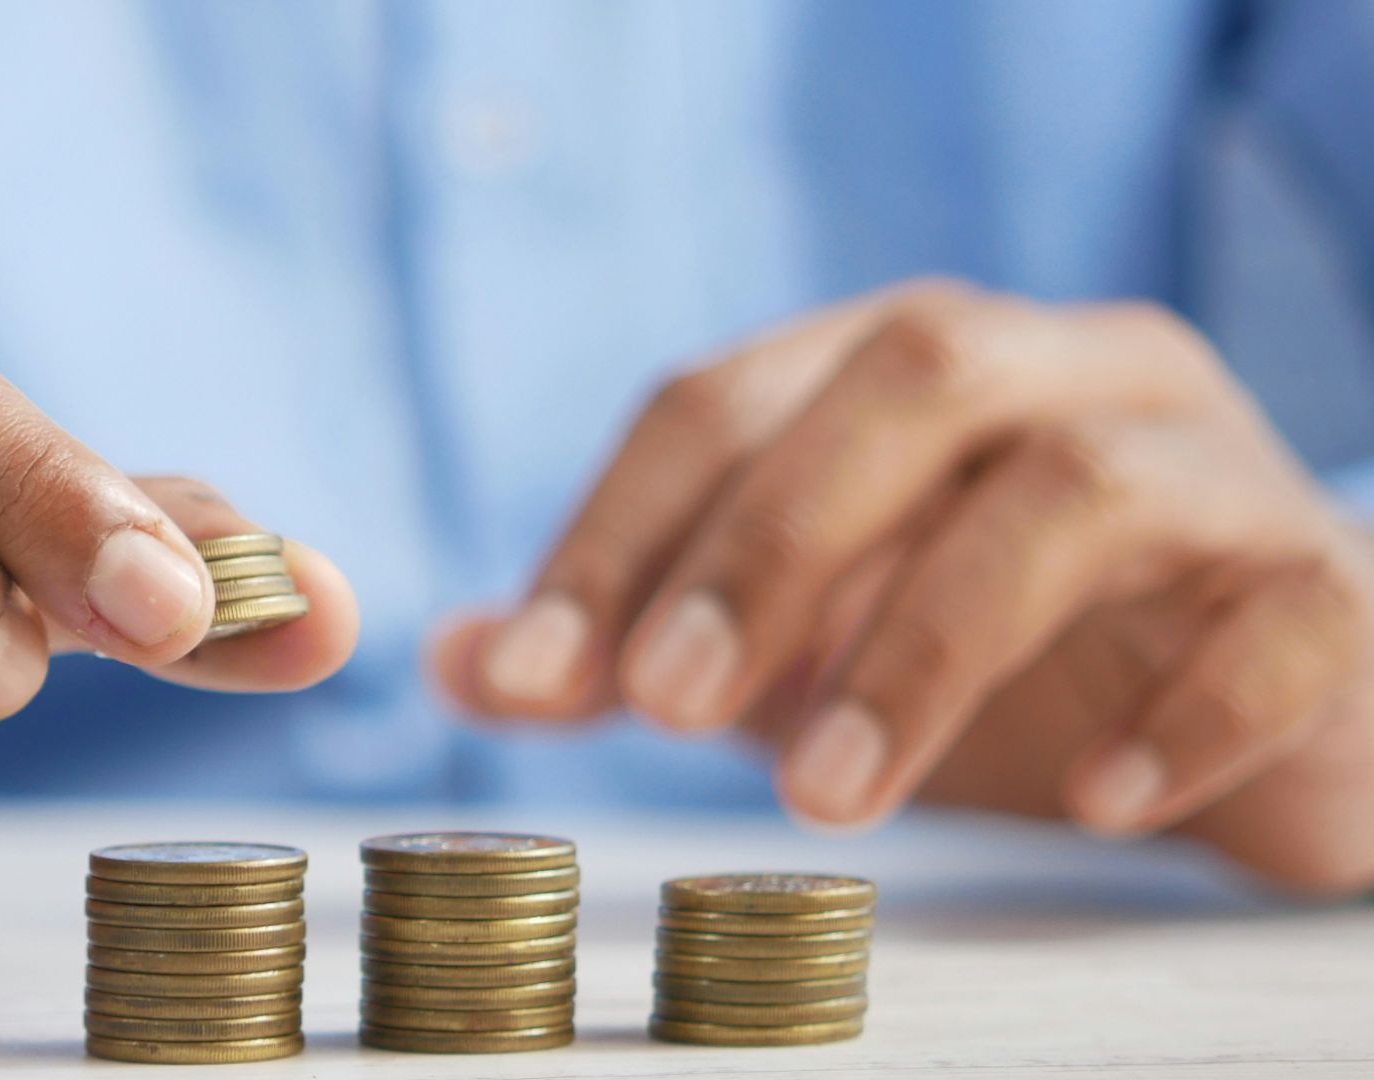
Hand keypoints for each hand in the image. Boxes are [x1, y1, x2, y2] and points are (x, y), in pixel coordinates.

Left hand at [436, 281, 1373, 894]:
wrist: (1265, 698)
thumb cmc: (1007, 659)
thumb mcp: (799, 648)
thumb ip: (640, 643)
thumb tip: (459, 661)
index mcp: (904, 368)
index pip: (725, 396)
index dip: (615, 529)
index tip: (532, 676)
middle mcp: (1058, 372)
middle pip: (907, 379)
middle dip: (767, 542)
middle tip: (665, 708)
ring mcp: (1207, 465)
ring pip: (1074, 487)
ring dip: (927, 642)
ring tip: (830, 798)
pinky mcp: (1323, 583)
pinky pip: (1274, 614)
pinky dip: (1177, 711)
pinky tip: (1093, 804)